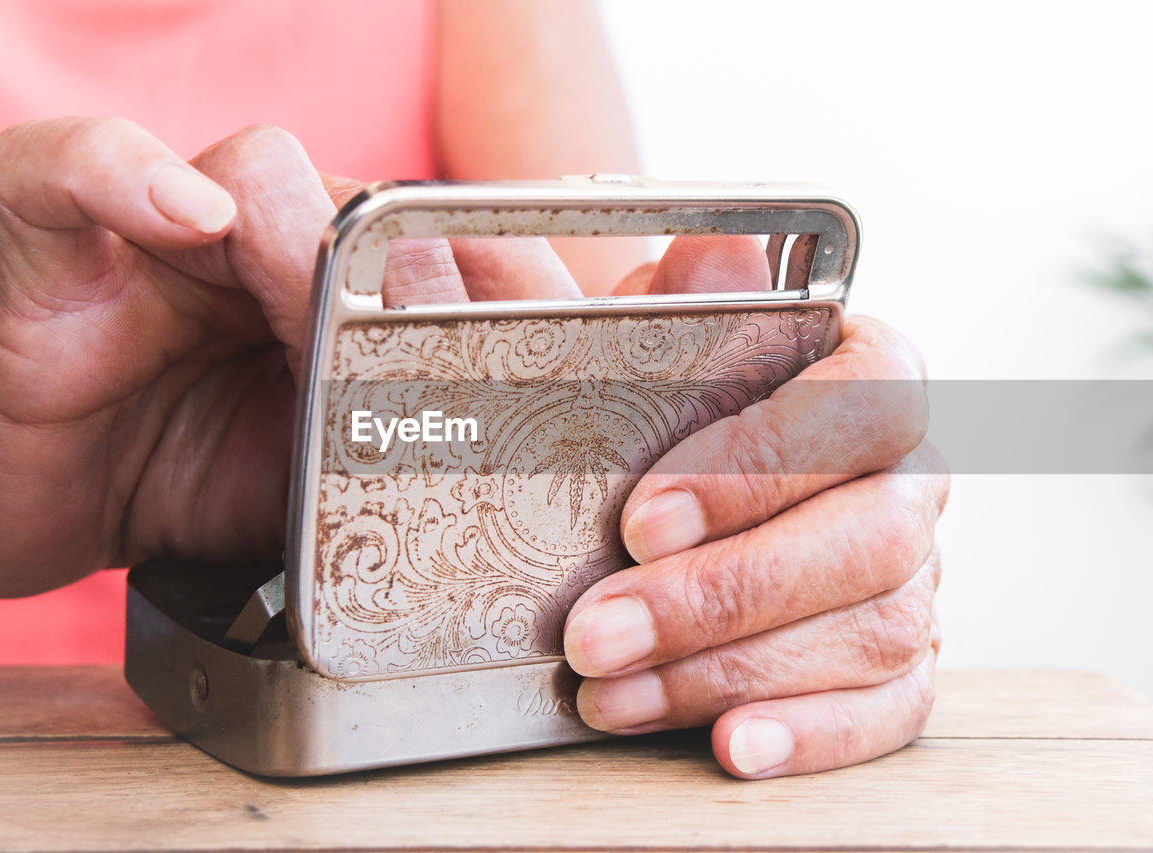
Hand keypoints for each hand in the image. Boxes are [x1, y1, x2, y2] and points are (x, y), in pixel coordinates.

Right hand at [0, 118, 582, 596]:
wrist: (45, 503)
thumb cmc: (204, 485)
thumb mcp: (341, 494)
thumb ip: (430, 446)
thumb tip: (559, 425)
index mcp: (348, 297)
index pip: (460, 249)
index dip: (535, 277)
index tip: (620, 320)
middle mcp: (273, 249)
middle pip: (377, 203)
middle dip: (434, 278)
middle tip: (463, 360)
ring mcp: (169, 240)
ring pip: (257, 169)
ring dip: (305, 247)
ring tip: (308, 324)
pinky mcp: (60, 253)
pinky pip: (65, 168)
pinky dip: (120, 174)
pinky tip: (185, 216)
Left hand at [566, 238, 948, 778]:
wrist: (685, 485)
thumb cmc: (669, 411)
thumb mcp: (647, 347)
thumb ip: (659, 302)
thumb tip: (673, 250)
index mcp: (871, 377)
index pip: (868, 400)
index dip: (762, 464)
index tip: (639, 518)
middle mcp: (911, 475)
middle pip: (868, 536)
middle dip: (722, 595)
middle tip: (595, 631)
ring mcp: (919, 575)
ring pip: (872, 631)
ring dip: (729, 671)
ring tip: (609, 692)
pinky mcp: (905, 664)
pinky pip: (892, 711)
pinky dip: (812, 734)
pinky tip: (730, 747)